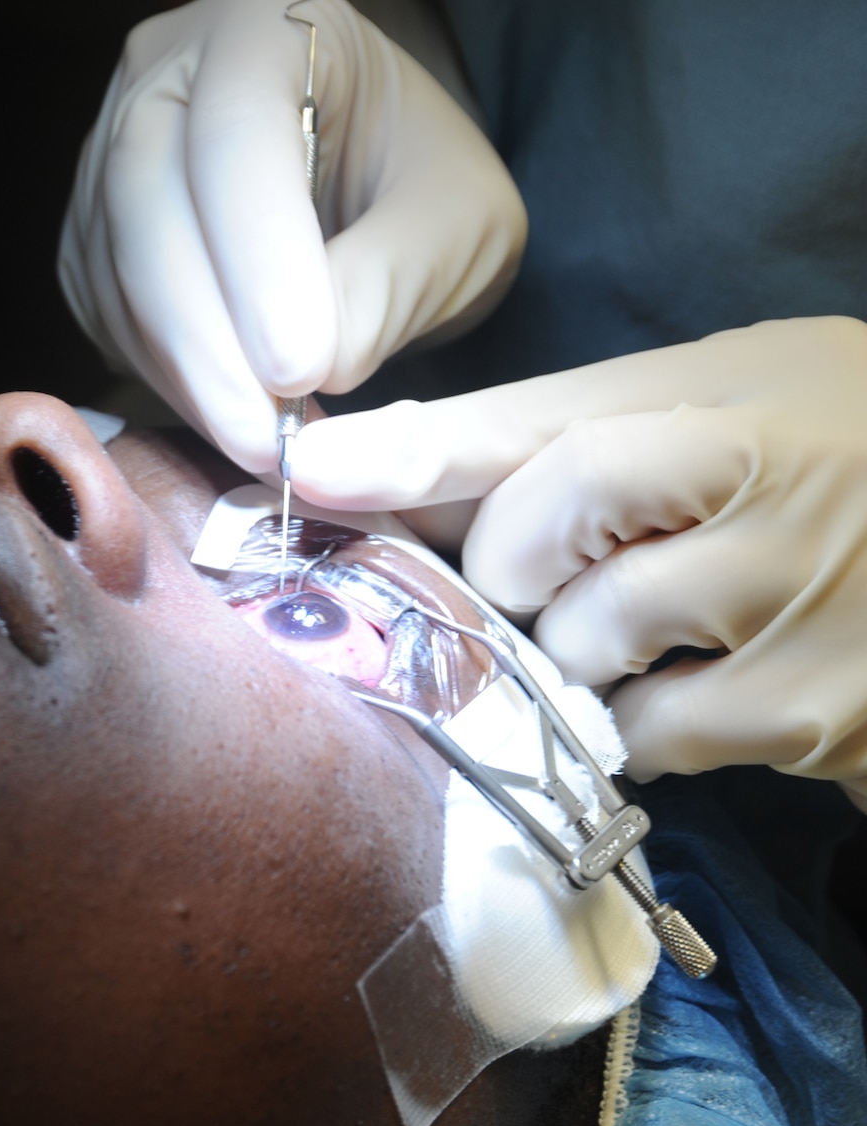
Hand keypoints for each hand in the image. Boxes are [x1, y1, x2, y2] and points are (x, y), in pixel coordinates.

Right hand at [58, 0, 524, 472]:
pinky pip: (105, 310)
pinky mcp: (92, 234)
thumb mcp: (460, 217)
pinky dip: (163, 377)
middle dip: (207, 335)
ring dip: (184, 371)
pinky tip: (228, 413)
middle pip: (148, 200)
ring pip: (116, 267)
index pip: (236, 132)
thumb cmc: (420, 176)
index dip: (260, 256)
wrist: (370, 173)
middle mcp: (160, 68)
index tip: (301, 369)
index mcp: (264, 19)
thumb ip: (393, 277)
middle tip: (268, 438)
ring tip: (264, 443)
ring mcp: (106, 148)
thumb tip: (308, 371)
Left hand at [293, 318, 866, 798]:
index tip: (311, 471)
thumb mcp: (723, 403)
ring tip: (656, 622)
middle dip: (511, 567)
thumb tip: (364, 469)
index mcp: (744, 390)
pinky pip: (647, 735)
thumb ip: (558, 432)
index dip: (422, 451)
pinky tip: (695, 686)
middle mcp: (779, 483)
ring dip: (574, 652)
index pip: (552, 423)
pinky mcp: (822, 714)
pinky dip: (636, 723)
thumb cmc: (839, 459)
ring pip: (582, 645)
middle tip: (555, 569)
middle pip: (541, 536)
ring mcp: (806, 604)